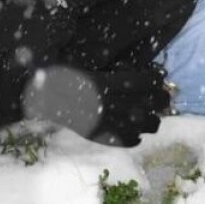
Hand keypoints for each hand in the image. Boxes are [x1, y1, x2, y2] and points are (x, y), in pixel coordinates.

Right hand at [18, 64, 169, 146]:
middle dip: (161, 100)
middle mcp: (109, 103)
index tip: (159, 79)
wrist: (41, 99)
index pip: (144, 82)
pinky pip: (128, 140)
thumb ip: (108, 68)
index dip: (156, 80)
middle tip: (163, 98)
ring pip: (144, 124)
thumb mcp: (85, 65)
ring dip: (151, 120)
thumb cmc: (60, 75)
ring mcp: (106, 122)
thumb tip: (133, 69)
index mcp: (105, 82)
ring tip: (151, 116)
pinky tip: (133, 131)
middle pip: (150, 103)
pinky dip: (135, 136)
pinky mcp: (101, 136)